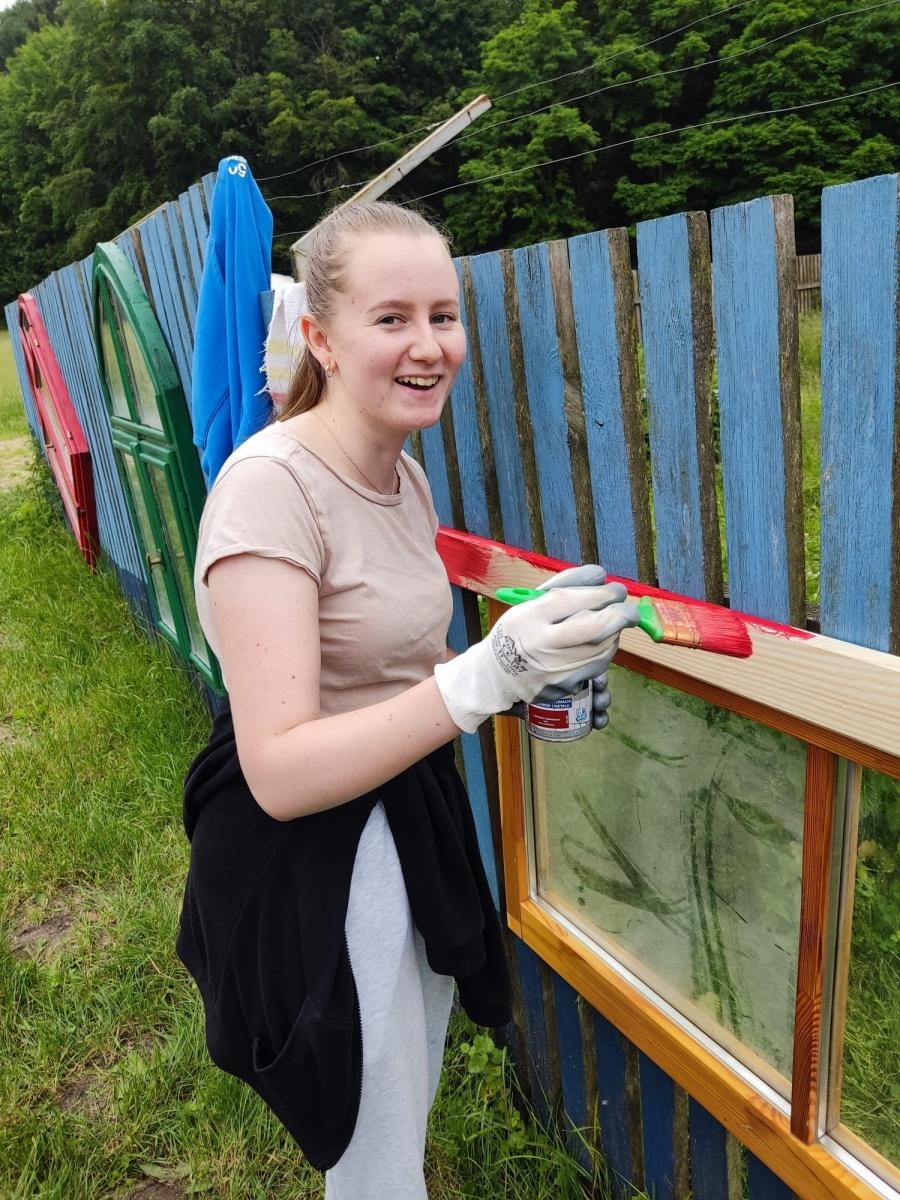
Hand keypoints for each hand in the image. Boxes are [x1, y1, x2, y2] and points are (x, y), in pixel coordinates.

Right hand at [508, 565, 618, 729]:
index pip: (573, 600)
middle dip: (621, 615)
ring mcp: (554, 671)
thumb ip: (564, 584)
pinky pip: (597, 667)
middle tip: (628, 610)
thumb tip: (601, 575)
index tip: (616, 590)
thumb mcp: (529, 602)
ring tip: (610, 625)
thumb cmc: (518, 631)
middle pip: (594, 628)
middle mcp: (541, 645)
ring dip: (614, 634)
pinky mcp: (564, 688)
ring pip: (602, 649)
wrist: (495, 675)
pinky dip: (605, 652)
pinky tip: (601, 643)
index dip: (603, 593)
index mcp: (529, 617)